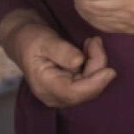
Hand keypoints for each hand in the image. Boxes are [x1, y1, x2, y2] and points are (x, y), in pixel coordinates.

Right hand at [0, 9, 115, 107]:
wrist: (22, 38)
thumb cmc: (31, 38)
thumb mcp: (44, 40)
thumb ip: (61, 51)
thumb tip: (79, 61)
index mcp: (44, 86)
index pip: (74, 92)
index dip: (94, 84)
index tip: (110, 70)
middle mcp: (54, 95)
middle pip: (84, 90)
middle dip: (97, 67)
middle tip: (95, 41)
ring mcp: (61, 93)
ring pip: (89, 86)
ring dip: (96, 64)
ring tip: (92, 42)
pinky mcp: (68, 87)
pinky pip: (87, 81)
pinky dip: (92, 65)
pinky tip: (88, 49)